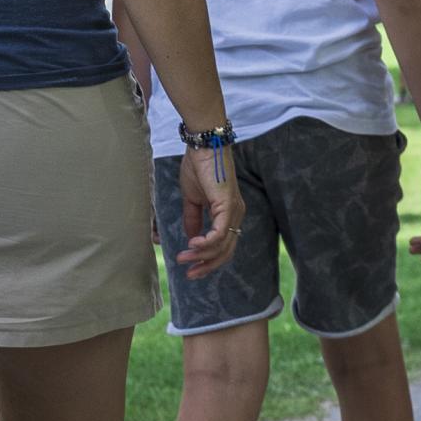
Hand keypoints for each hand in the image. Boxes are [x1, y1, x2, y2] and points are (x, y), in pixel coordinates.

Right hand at [176, 141, 245, 279]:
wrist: (202, 146)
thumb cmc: (198, 167)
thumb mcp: (192, 199)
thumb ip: (192, 218)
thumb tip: (190, 238)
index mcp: (229, 214)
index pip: (224, 246)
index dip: (208, 260)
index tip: (191, 269)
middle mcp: (236, 215)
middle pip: (226, 252)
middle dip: (207, 266)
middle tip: (189, 274)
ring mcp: (234, 211)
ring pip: (222, 246)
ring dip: (201, 255)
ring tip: (183, 258)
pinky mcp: (228, 206)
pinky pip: (220, 233)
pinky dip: (206, 243)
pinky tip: (193, 245)